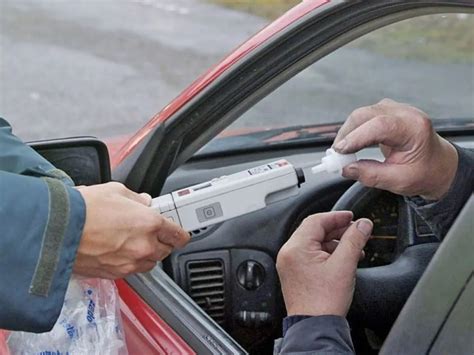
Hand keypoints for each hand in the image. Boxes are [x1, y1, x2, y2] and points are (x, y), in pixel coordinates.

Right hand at [74, 182, 189, 278]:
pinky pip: (132, 270)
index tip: (178, 232)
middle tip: (150, 232)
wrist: (56, 231)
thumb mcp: (115, 191)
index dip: (180, 233)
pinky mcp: (115, 274)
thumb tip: (144, 202)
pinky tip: (118, 250)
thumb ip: (136, 198)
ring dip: (147, 254)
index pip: (179, 235)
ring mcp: (130, 263)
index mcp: (150, 223)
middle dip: (162, 242)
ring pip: (150, 263)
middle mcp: (144, 246)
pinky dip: (130, 262)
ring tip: (132, 241)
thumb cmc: (83, 209)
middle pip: (166, 251)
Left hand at [276, 211, 371, 316]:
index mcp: (296, 248)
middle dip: (337, 230)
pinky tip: (343, 259)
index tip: (352, 217)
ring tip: (354, 248)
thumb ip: (354, 240)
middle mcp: (289, 253)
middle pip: (314, 230)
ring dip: (334, 243)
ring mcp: (290, 264)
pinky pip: (311, 255)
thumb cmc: (324, 301)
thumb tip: (363, 224)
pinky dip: (327, 253)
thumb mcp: (344, 265)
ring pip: (314, 243)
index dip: (337, 216)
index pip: (316, 221)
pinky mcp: (295, 273)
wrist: (315, 327)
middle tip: (356, 231)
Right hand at [333, 99, 457, 199]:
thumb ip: (372, 175)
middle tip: (336, 155)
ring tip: (341, 152)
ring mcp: (396, 110)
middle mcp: (406, 114)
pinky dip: (353, 130)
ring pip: (361, 114)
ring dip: (347, 132)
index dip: (356, 137)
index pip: (380, 126)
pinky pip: (364, 117)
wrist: (438, 166)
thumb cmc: (426, 172)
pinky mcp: (387, 113)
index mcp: (415, 128)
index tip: (339, 151)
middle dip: (346, 134)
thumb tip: (346, 169)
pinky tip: (349, 144)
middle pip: (366, 115)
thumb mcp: (400, 181)